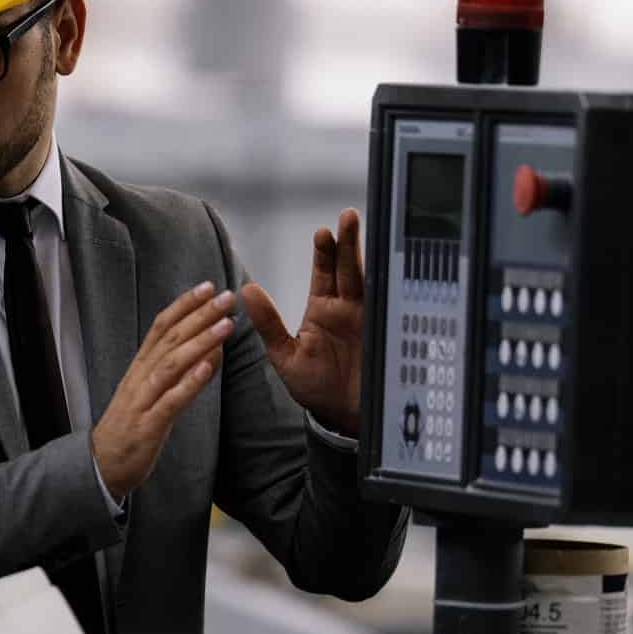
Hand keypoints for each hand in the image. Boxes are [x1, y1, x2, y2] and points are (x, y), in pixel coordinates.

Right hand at [90, 282, 235, 497]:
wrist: (101, 466)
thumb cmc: (131, 428)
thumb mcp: (152, 394)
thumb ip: (178, 372)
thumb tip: (210, 349)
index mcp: (139, 367)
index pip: (161, 326)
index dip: (184, 305)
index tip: (207, 286)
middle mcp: (139, 378)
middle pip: (169, 338)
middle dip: (199, 315)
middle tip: (225, 297)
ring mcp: (143, 400)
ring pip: (171, 364)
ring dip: (200, 342)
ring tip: (225, 325)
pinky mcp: (148, 425)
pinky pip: (171, 400)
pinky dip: (190, 382)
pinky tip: (209, 367)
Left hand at [239, 208, 363, 436]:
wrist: (344, 416)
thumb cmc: (314, 388)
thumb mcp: (285, 355)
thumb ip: (268, 322)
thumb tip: (246, 290)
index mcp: (322, 309)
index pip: (323, 272)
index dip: (324, 252)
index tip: (323, 232)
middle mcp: (346, 308)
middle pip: (347, 266)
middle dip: (348, 241)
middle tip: (347, 217)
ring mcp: (367, 316)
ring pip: (366, 277)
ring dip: (363, 252)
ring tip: (358, 227)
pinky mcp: (382, 329)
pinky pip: (384, 300)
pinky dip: (386, 281)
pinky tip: (385, 261)